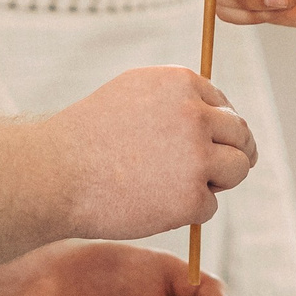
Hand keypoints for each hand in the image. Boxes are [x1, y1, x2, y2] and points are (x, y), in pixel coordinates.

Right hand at [43, 67, 255, 238]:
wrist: (54, 174)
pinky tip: (154, 205)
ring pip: (238, 169)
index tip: (196, 146)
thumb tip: (222, 115)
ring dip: (217, 183)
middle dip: (229, 155)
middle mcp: (195, 114)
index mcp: (182, 83)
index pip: (225, 106)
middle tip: (206, 174)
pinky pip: (210, 206)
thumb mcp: (133, 93)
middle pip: (241, 136)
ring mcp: (195, 157)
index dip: (215, 130)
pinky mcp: (191, 197)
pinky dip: (188, 212)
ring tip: (176, 188)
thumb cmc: (87, 136)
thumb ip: (177, 98)